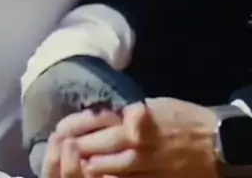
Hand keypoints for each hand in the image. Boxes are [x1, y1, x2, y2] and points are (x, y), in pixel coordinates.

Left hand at [53, 98, 217, 177]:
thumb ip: (127, 113)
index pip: (97, 125)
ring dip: (90, 167)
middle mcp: (136, 144)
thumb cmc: (182, 117)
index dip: (76, 128)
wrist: (213, 142)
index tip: (61, 128)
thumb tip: (104, 117)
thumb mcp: (153, 105)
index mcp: (134, 120)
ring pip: (109, 170)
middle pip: (99, 149)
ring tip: (75, 165)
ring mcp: (145, 166)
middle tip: (61, 148)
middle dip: (78, 149)